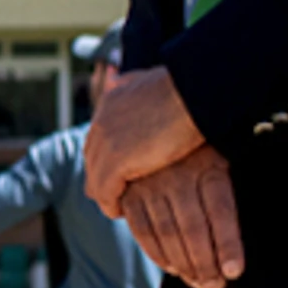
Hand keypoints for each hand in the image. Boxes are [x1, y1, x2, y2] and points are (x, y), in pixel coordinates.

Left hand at [84, 66, 204, 213]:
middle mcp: (102, 122)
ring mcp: (106, 143)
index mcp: (111, 101)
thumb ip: (130, 82)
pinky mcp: (114, 163)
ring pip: (95, 179)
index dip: (107, 157)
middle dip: (102, 177)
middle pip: (92, 159)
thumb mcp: (150, 80)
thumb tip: (114, 76)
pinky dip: (111, 205)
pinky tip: (121, 212)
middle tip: (116, 194)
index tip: (121, 172)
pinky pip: (104, 193)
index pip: (98, 137)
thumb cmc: (187, 88)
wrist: (195, 93)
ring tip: (119, 207)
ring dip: (106, 195)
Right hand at [120, 147, 245, 287]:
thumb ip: (229, 192)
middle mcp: (178, 172)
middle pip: (193, 227)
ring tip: (200, 284)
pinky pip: (143, 229)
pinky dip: (157, 253)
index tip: (234, 272)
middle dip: (205, 264)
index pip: (221, 209)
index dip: (228, 243)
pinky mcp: (130, 191)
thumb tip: (239, 245)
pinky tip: (173, 269)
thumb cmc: (205, 149)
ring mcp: (151, 181)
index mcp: (209, 163)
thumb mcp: (225, 158)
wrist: (166, 122)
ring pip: (167, 232)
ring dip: (183, 265)